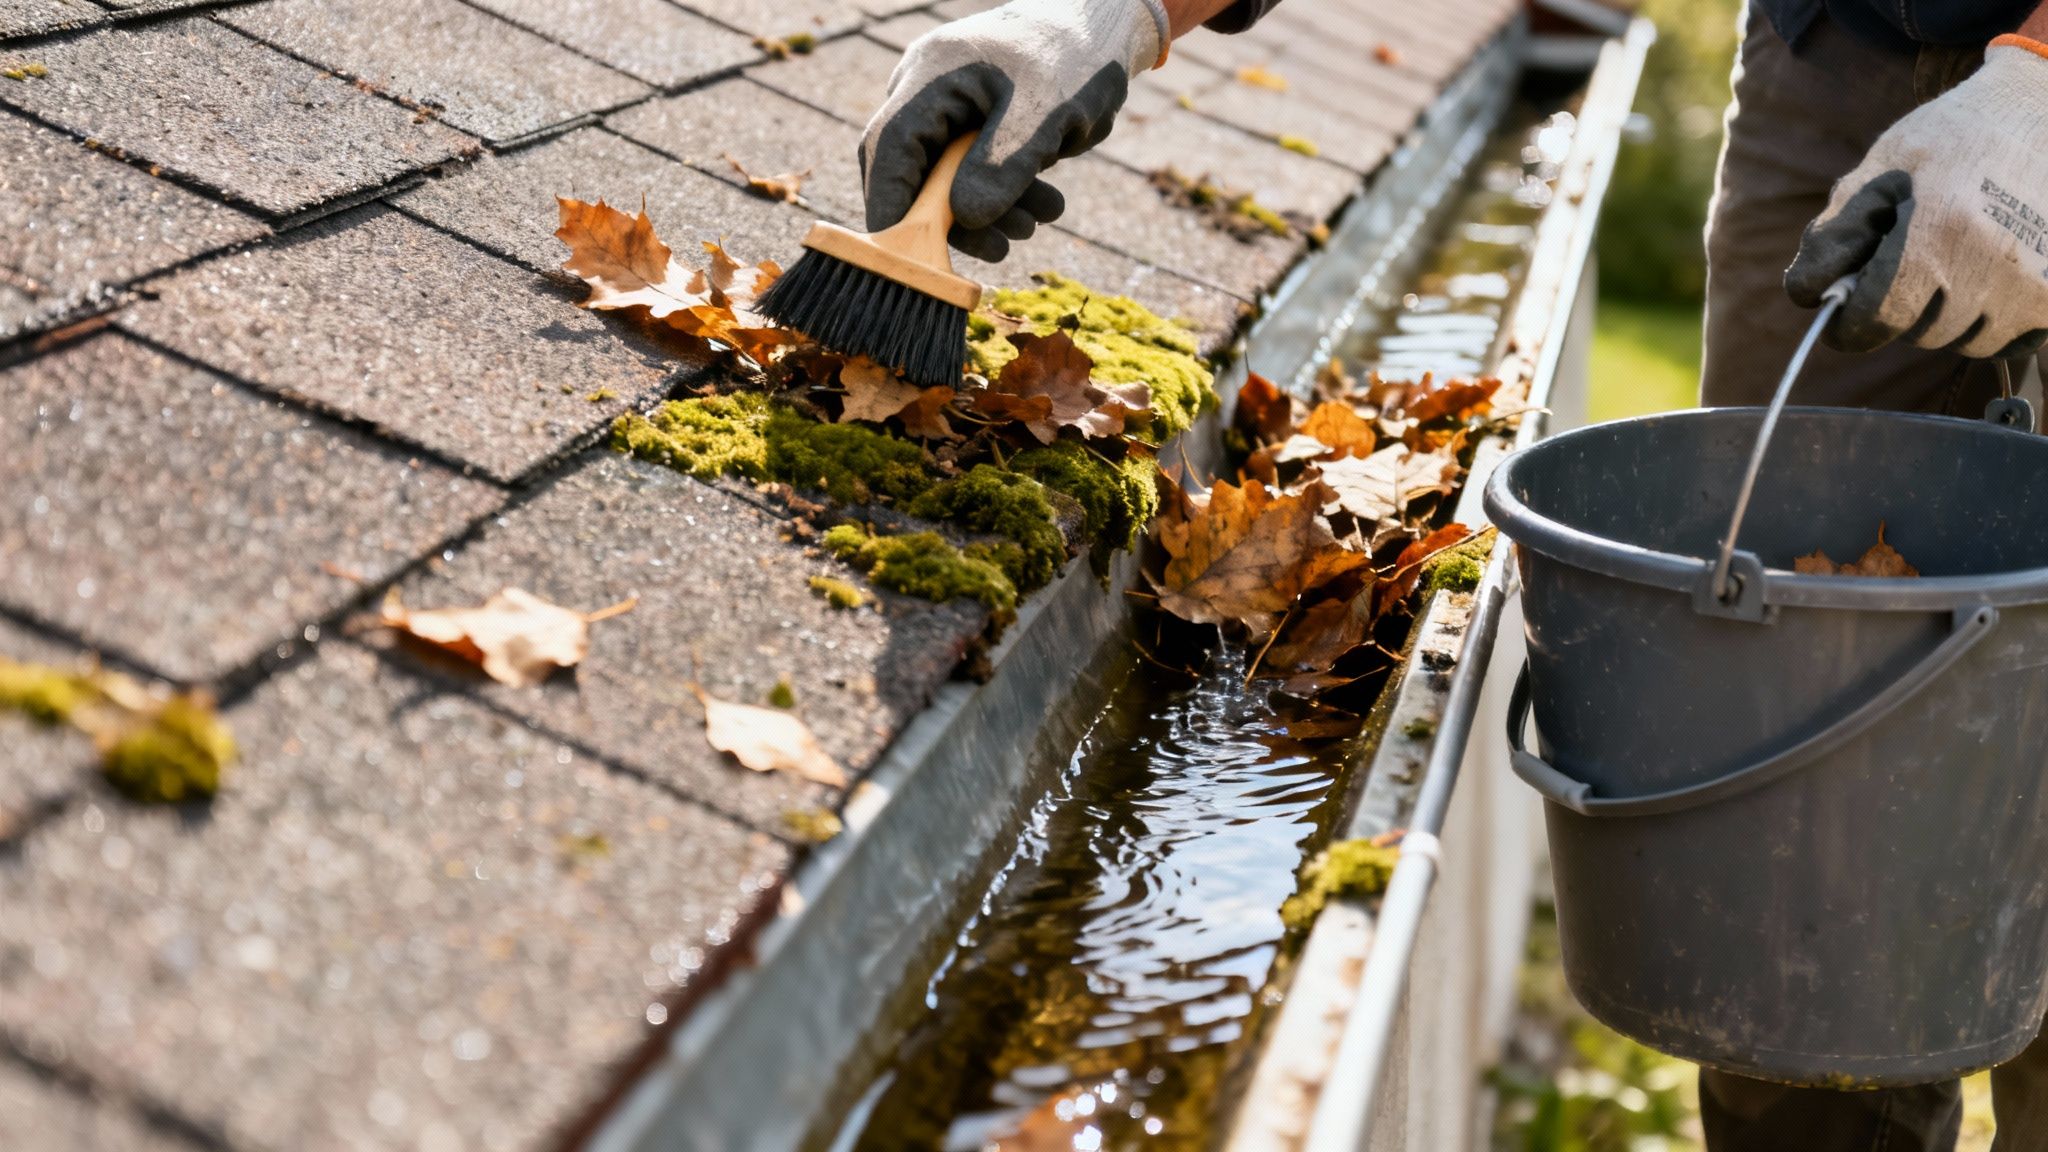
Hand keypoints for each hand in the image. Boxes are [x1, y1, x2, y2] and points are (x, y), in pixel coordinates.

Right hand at [860, 0, 1169, 261]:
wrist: (1102, 29)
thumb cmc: (1077, 57)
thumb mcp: (1047, 114)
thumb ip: (1004, 165)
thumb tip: (964, 218)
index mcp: (933, 73)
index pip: (888, 147)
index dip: (889, 205)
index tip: (904, 256)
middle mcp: (926, 89)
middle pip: (912, 171)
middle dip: (953, 219)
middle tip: (1003, 248)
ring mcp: (944, 107)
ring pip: (943, 179)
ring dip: (988, 213)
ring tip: (1040, 220)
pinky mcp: (966, 125)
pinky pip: (968, 173)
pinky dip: (1002, 196)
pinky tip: (1042, 206)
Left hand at [1786, 36, 2047, 358]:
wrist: (2040, 110)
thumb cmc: (1951, 139)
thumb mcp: (1879, 170)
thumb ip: (1835, 234)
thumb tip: (1806, 294)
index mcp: (1939, 233)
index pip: (1877, 318)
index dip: (1850, 324)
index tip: (1843, 317)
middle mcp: (1991, 265)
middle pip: (1918, 333)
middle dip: (1900, 309)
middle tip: (1910, 262)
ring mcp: (2033, 285)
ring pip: (1963, 342)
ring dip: (1945, 317)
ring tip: (1955, 259)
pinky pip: (2008, 343)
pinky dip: (1989, 322)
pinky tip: (1986, 277)